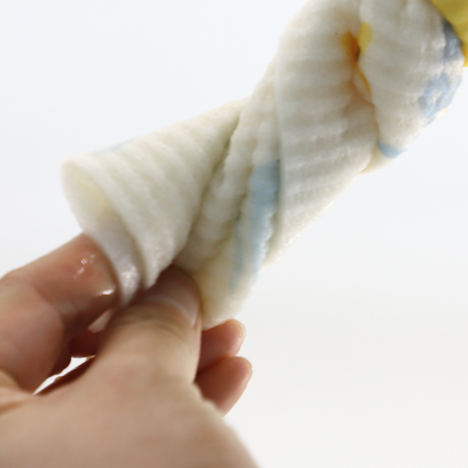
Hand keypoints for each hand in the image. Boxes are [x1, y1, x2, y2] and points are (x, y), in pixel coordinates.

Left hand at [0, 236, 256, 467]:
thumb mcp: (144, 389)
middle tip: (194, 292)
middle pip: (60, 348)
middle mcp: (2, 443)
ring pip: (93, 396)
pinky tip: (225, 381)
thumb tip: (170, 290)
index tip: (156, 240)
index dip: (99, 262)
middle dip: (144, 316)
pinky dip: (168, 409)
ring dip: (169, 360)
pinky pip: (110, 441)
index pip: (24, 300)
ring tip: (228, 337)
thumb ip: (153, 321)